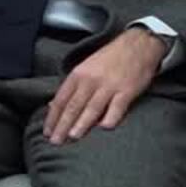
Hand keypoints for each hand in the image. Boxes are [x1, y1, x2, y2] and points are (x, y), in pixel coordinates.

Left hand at [41, 28, 166, 144]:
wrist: (138, 45)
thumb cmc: (109, 59)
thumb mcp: (85, 68)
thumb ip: (71, 87)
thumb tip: (52, 106)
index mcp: (78, 75)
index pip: (60, 100)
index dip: (52, 117)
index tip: (47, 132)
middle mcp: (90, 81)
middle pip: (73, 106)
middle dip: (62, 125)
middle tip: (55, 141)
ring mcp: (109, 86)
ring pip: (92, 108)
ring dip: (81, 124)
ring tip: (72, 137)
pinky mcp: (127, 91)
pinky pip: (117, 108)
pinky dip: (110, 118)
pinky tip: (103, 129)